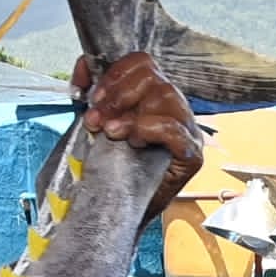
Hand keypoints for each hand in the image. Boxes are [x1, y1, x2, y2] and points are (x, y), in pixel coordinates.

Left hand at [72, 53, 205, 220]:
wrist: (123, 213)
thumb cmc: (114, 170)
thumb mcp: (100, 124)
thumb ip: (95, 97)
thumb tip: (83, 71)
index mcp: (155, 96)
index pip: (143, 63)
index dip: (114, 72)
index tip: (90, 94)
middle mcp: (175, 108)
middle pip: (153, 77)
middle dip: (117, 94)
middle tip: (96, 118)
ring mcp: (187, 131)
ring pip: (165, 97)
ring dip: (129, 113)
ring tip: (110, 132)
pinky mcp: (192, 155)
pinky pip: (174, 130)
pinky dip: (148, 130)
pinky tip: (133, 142)